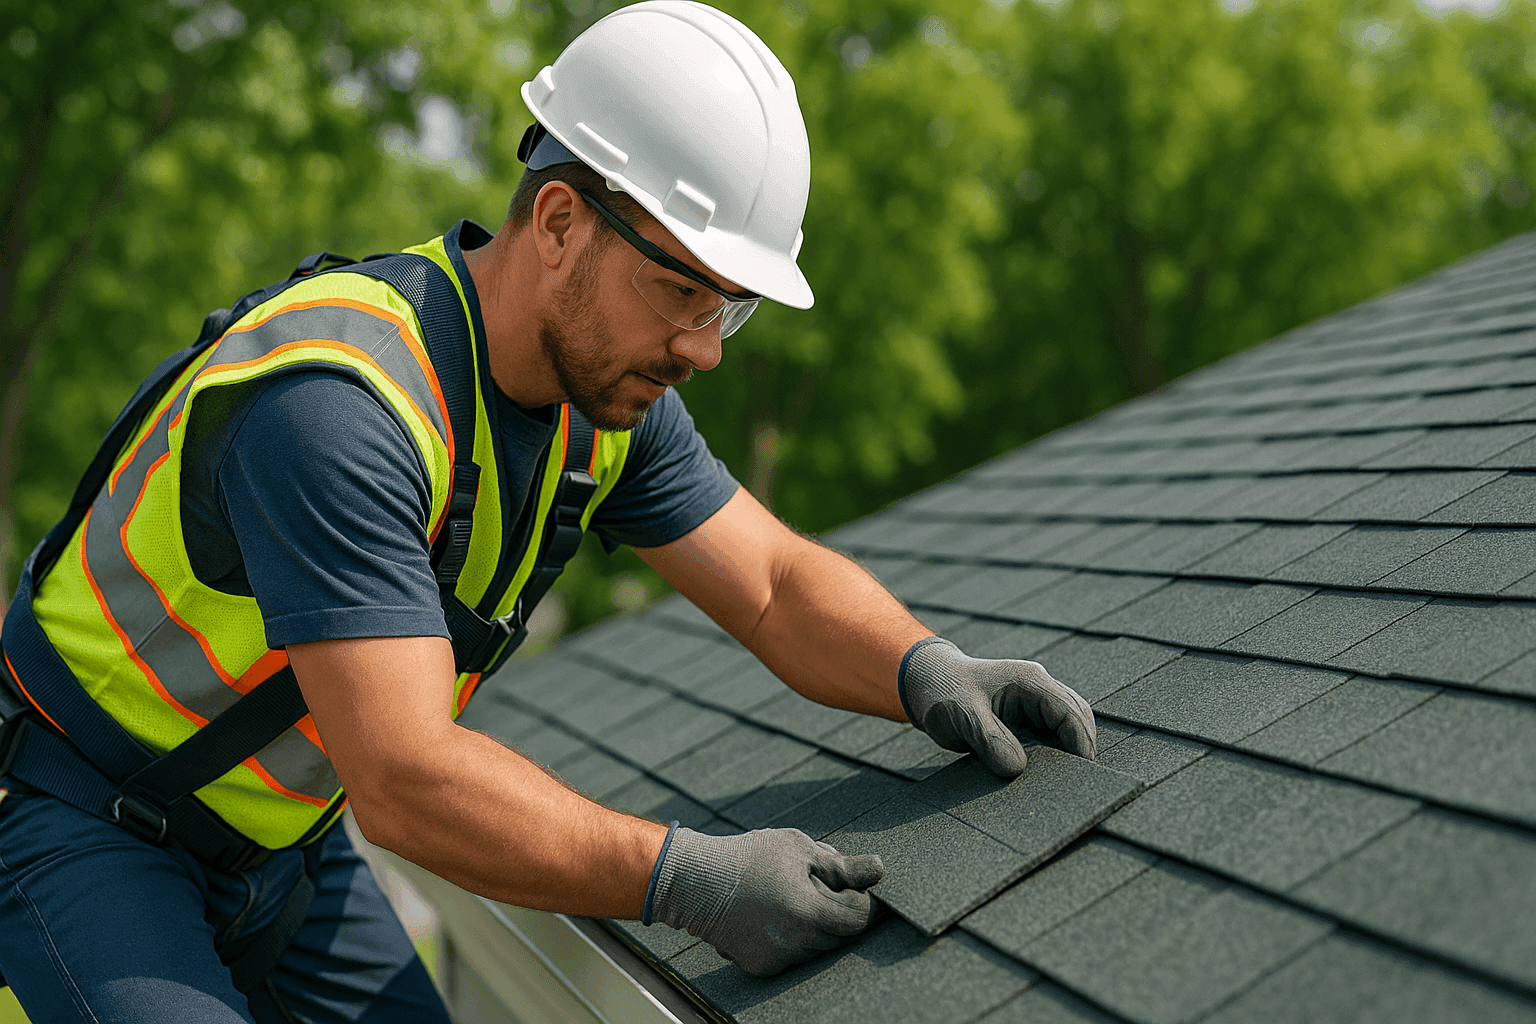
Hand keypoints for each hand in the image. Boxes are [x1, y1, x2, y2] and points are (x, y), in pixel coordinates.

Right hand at [646, 826, 883, 976]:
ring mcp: (777, 960)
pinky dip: (794, 938)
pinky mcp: (761, 967)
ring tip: (793, 895)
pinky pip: (793, 956)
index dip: (864, 899)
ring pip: (818, 947)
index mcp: (808, 913)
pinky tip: (776, 913)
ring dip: (817, 925)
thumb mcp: (799, 848)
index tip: (857, 884)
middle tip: (819, 884)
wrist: (695, 881)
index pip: (860, 918)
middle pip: (841, 936)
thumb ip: (842, 865)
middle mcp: (795, 944)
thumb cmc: (748, 857)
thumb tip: (878, 869)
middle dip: (840, 910)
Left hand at [899, 637, 1095, 776]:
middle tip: (1076, 784)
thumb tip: (1017, 768)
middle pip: (1077, 720)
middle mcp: (1038, 689)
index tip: (1081, 774)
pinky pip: (1048, 737)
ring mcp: (1033, 704)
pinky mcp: (1025, 719)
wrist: (925, 683)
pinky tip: (1043, 776)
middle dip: (1079, 750)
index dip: (1081, 743)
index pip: (1071, 712)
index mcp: (1030, 681)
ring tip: (1062, 783)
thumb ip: (989, 741)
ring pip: (1066, 729)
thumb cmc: (942, 692)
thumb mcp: (962, 717)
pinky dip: (1051, 755)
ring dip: (1066, 753)